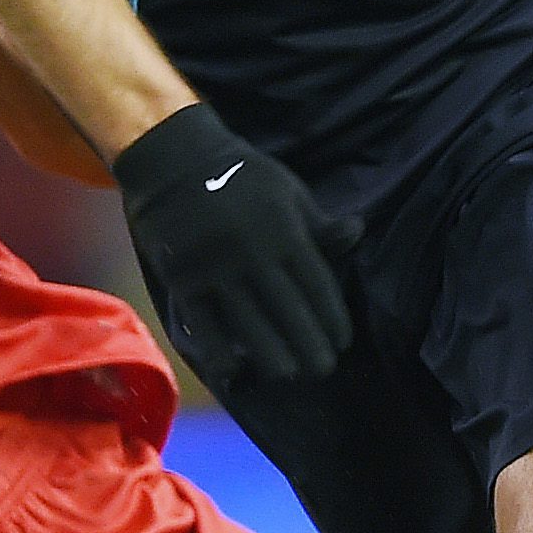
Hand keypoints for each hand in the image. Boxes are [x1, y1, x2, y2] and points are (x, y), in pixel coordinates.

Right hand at [109, 103, 355, 387]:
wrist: (173, 157)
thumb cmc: (241, 177)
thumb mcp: (287, 191)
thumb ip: (319, 223)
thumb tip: (358, 232)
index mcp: (285, 230)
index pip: (317, 286)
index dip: (333, 319)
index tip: (342, 342)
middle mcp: (253, 253)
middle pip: (289, 312)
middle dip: (309, 346)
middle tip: (322, 370)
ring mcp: (216, 268)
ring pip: (250, 324)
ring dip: (272, 356)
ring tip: (288, 374)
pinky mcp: (183, 278)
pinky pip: (204, 324)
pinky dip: (220, 350)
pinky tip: (235, 370)